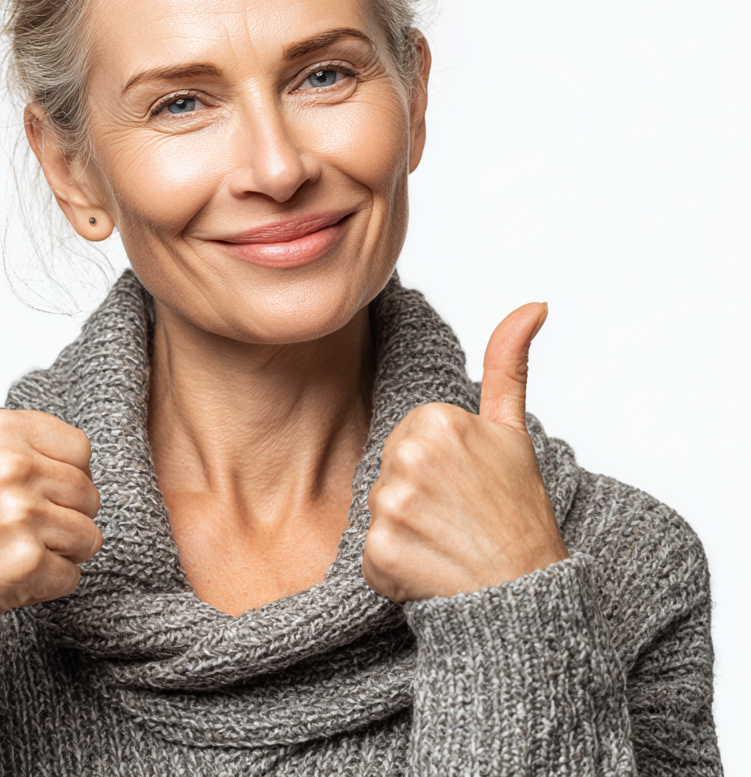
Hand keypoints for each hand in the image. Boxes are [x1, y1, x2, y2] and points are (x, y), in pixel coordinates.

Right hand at [0, 304, 101, 613]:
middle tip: (10, 523)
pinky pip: (74, 573)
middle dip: (59, 514)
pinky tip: (9, 575)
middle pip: (89, 492)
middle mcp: (9, 466)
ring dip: (56, 550)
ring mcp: (18, 514)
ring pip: (88, 533)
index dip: (55, 475)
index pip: (80, 450)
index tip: (14, 488)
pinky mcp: (25, 561)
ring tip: (10, 547)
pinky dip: (47, 584)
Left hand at [362, 302, 567, 601]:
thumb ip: (508, 363)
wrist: (524, 597)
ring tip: (447, 542)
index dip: (436, 465)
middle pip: (388, 468)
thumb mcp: (513, 433)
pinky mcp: (376, 552)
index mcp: (435, 419)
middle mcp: (407, 457)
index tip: (467, 485)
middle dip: (416, 493)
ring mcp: (390, 506)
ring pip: (378, 509)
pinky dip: (394, 567)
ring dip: (405, 530)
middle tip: (458, 516)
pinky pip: (370, 552)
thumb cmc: (519, 514)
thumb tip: (533, 305)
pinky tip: (430, 569)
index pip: (408, 436)